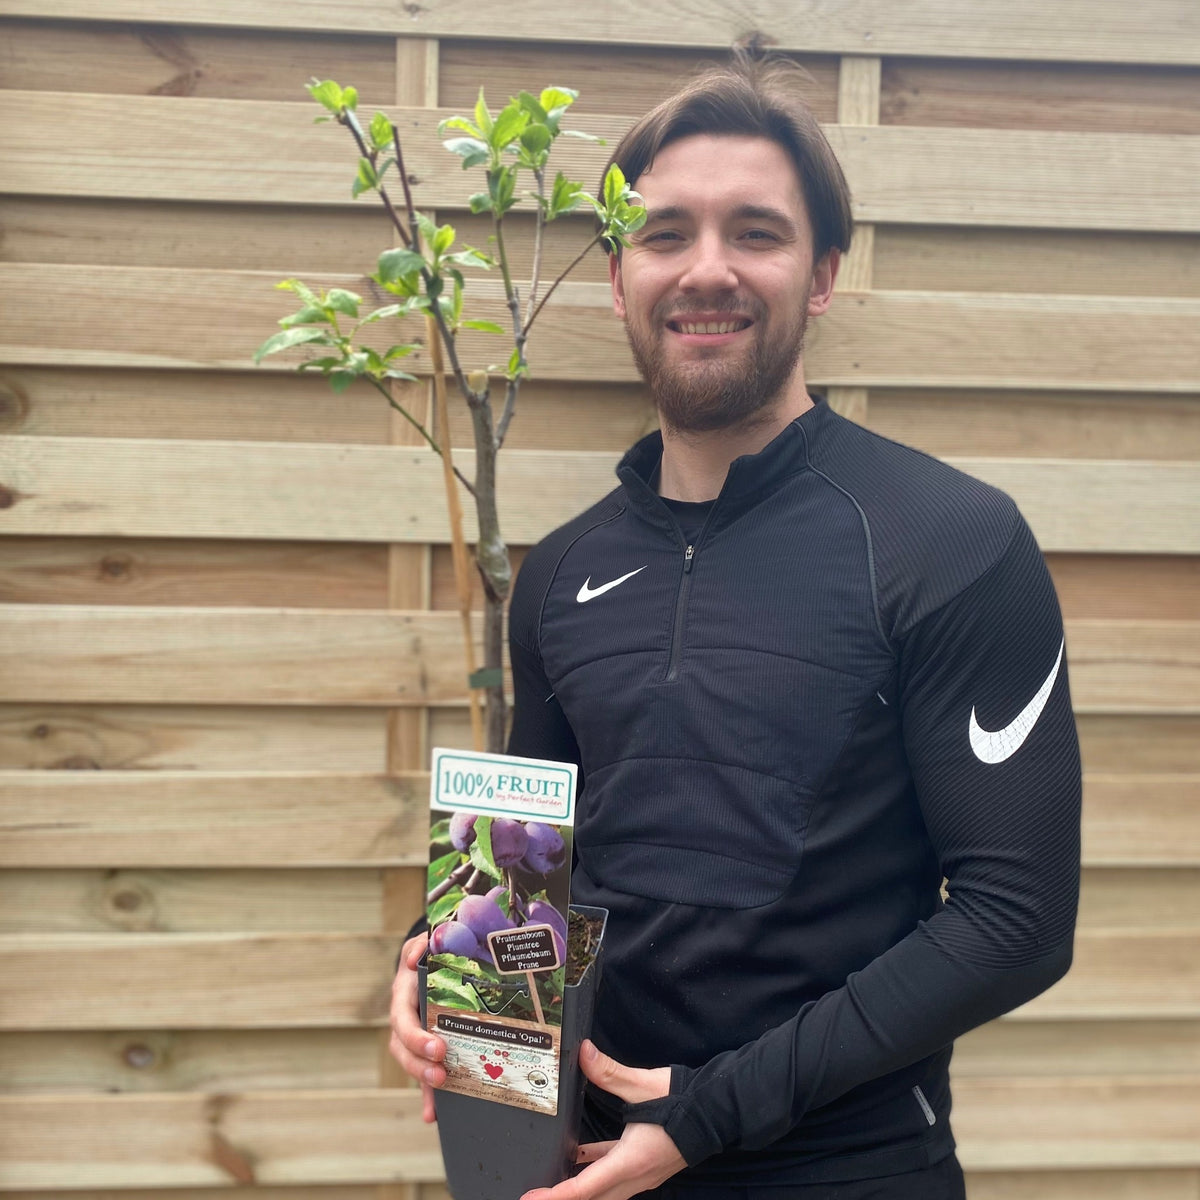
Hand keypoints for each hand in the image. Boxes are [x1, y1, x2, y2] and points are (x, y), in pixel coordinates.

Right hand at [387, 931, 444, 1122]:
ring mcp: (413, 1039)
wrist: (428, 964)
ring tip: (441, 1089)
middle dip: (420, 1064)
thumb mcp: (422, 947)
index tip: (437, 1047)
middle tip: (441, 1072)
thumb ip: (420, 945)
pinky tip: (433, 1116)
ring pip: (411, 1064)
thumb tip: (415, 954)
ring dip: (424, 1081)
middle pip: (404, 1049)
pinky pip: (424, 1077)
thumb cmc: (427, 957)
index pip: (403, 1020)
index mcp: (403, 997)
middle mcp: (404, 1021)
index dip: (416, 1037)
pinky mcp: (426, 1051)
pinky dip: (427, 1099)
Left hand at [520, 1041, 685, 1199]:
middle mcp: (635, 1177)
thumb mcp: (643, 1085)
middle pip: (593, 1199)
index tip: (532, 1199)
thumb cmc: (682, 1100)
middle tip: (536, 1194)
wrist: (715, 1110)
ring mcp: (642, 1175)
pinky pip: (612, 1179)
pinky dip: (593, 1174)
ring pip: (604, 1193)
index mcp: (631, 1161)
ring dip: (580, 1190)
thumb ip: (610, 1072)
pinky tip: (578, 1158)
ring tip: (553, 1181)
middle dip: (564, 1199)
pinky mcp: (645, 1167)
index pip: (585, 1188)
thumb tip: (583, 1053)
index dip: (556, 1196)